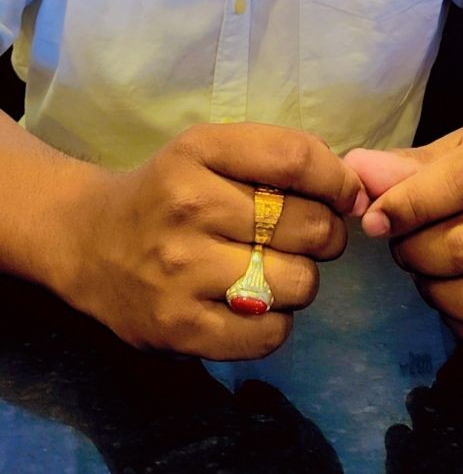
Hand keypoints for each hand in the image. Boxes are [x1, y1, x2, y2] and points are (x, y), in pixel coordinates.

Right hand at [66, 123, 361, 358]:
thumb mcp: (210, 149)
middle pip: (308, 225)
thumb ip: (280, 156)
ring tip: (274, 270)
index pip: (296, 159)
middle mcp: (189, 206)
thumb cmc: (168, 191)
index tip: (343, 195)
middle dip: (324, 234)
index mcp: (199, 151)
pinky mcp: (179, 328)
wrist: (90, 242)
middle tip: (304, 238)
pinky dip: (277, 322)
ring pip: (297, 282)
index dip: (337, 181)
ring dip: (300, 280)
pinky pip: (269, 332)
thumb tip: (354, 191)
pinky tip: (255, 304)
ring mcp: (181, 271)